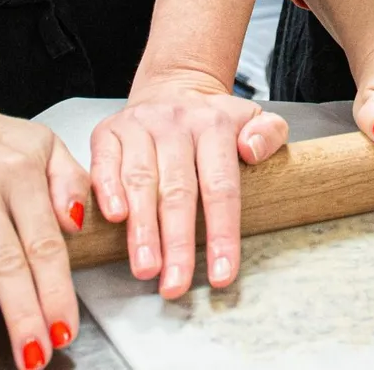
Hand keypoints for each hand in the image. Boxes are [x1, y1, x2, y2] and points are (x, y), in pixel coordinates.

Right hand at [88, 70, 287, 299]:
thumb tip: (253, 151)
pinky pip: (104, 162)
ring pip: (140, 180)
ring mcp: (140, 126)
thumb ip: (269, 134)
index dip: (221, 233)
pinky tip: (113, 219)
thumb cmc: (212, 120)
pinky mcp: (109, 131)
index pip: (221, 186)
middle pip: (178, 190)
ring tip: (146, 267)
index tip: (221, 274)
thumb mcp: (253, 118)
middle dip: (177, 243)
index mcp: (215, 125)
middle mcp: (176, 124)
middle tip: (175, 283)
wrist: (171, 89)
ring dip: (141, 228)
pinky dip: (107, 190)